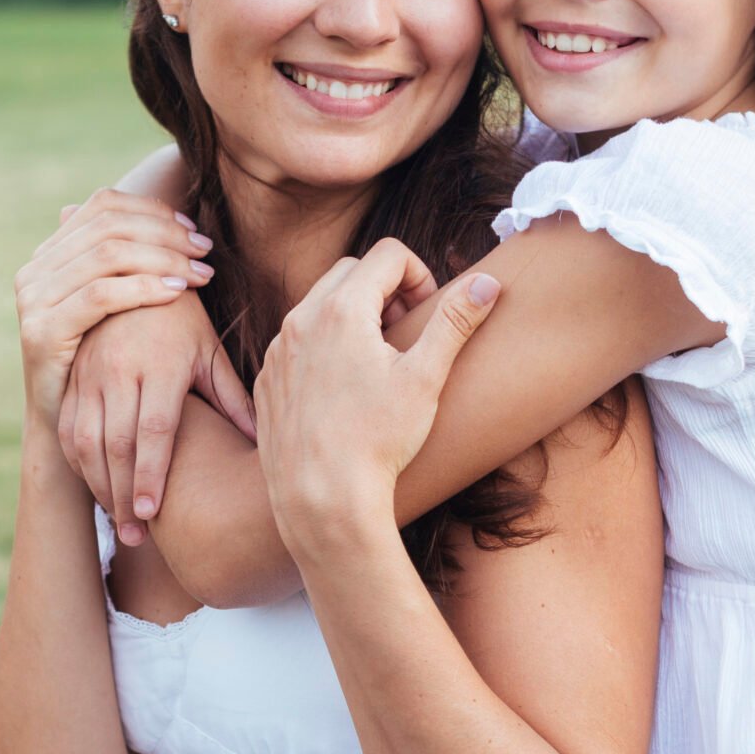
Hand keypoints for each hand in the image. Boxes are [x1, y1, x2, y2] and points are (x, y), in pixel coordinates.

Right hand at [14, 190, 212, 427]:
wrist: (67, 427)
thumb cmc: (104, 365)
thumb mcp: (120, 306)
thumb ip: (133, 263)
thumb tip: (179, 220)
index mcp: (51, 254)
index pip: (104, 206)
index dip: (153, 211)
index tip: (194, 231)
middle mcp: (35, 269)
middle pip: (109, 225)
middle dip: (165, 234)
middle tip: (205, 250)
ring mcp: (34, 298)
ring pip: (108, 255)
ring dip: (163, 258)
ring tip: (200, 273)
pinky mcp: (41, 331)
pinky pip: (100, 296)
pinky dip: (143, 288)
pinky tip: (177, 293)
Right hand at [62, 293, 257, 547]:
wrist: (129, 272)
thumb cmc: (181, 317)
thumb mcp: (208, 350)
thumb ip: (231, 395)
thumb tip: (261, 438)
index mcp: (158, 365)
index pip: (153, 432)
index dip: (151, 476)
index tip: (153, 515)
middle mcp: (118, 370)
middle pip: (117, 446)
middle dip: (125, 496)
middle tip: (137, 536)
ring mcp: (89, 374)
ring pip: (86, 442)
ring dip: (100, 486)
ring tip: (119, 522)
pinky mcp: (71, 377)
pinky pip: (68, 428)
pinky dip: (79, 463)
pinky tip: (96, 487)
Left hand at [254, 238, 500, 553]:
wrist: (321, 499)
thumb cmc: (378, 441)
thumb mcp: (425, 378)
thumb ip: (454, 322)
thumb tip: (487, 283)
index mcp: (342, 310)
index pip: (388, 254)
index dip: (419, 275)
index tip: (427, 313)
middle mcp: (301, 320)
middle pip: (351, 271)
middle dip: (385, 289)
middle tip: (406, 334)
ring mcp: (278, 351)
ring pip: (319, 305)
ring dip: (353, 316)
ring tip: (377, 362)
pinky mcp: (267, 380)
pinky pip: (297, 342)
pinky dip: (324, 348)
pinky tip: (345, 390)